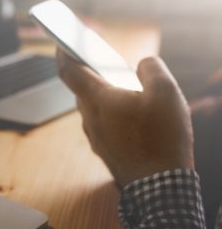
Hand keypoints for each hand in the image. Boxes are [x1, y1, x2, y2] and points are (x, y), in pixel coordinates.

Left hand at [56, 50, 193, 186]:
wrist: (159, 187)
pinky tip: (131, 115)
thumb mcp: (166, 92)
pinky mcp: (104, 151)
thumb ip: (151, 69)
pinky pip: (102, 124)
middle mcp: (90, 119)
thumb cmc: (162, 137)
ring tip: (125, 88)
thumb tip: (142, 65)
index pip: (69, 71)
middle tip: (105, 62)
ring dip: (104, 95)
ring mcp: (95, 137)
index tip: (61, 42)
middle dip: (91, 74)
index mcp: (98, 100)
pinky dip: (110, 113)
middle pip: (82, 89)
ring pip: (93, 108)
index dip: (63, 53)